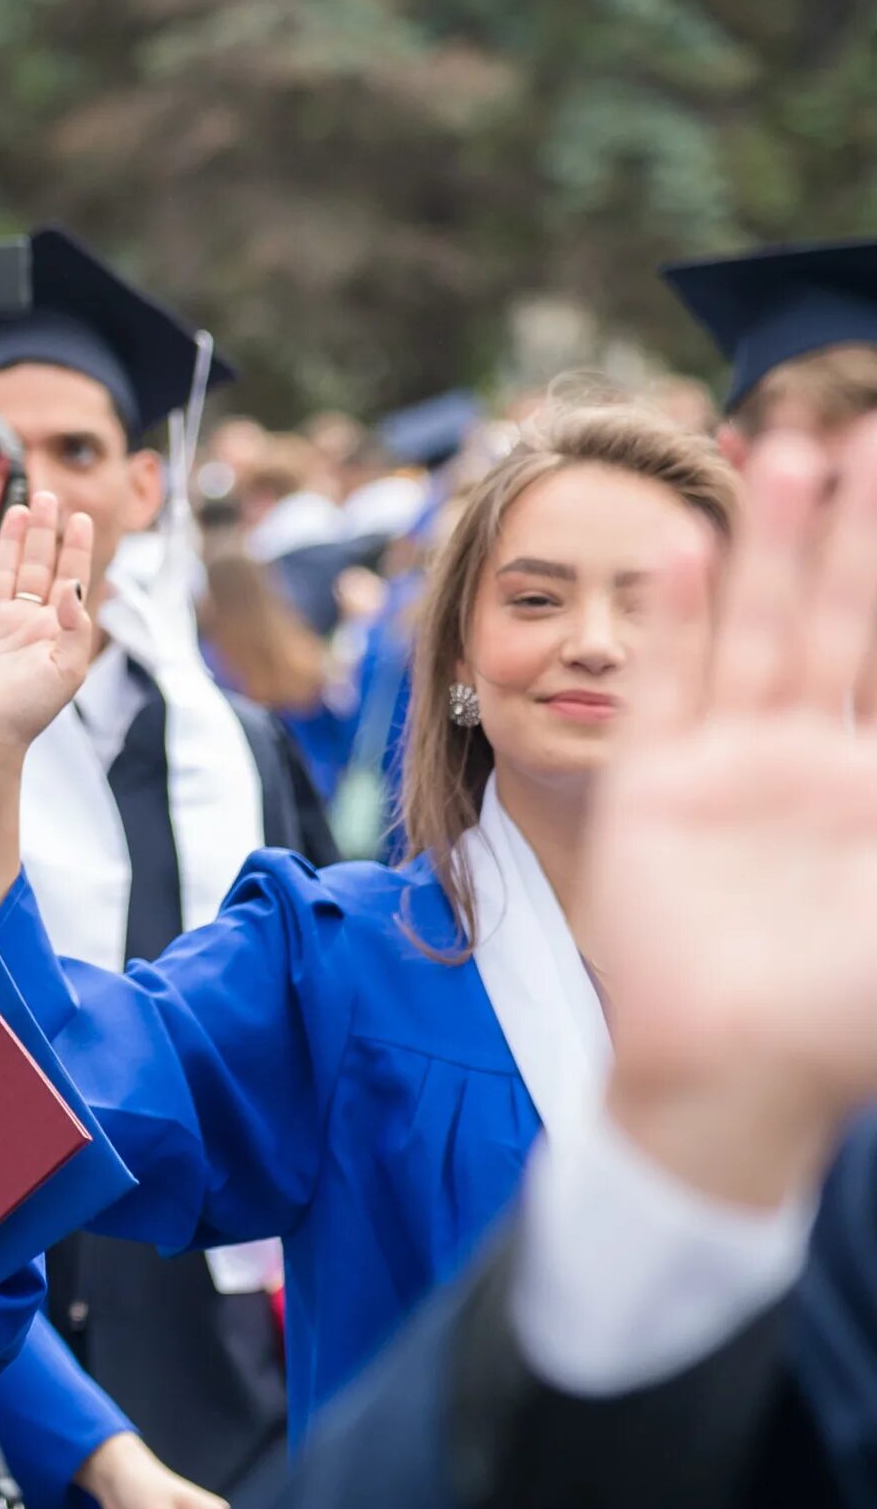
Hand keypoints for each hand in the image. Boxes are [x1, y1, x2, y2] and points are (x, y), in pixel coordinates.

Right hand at [0, 493, 97, 768]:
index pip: (70, 577)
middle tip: (48, 497)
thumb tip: (72, 584)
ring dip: (13, 539)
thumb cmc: (28, 709)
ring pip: (6, 569)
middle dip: (44, 531)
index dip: (75, 547)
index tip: (80, 517)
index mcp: (56, 628)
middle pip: (38, 564)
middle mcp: (27, 619)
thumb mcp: (67, 670)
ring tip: (20, 508)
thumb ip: (75, 626)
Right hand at [585, 417, 876, 1209]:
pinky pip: (664, 685)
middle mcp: (812, 765)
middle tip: (866, 427)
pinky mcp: (652, 790)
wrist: (728, 1081)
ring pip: (754, 630)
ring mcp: (728, 772)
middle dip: (854, 529)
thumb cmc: (847, 1019)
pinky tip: (688, 546)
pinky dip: (674, 618)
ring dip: (770, 542)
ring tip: (788, 446)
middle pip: (837, 618)